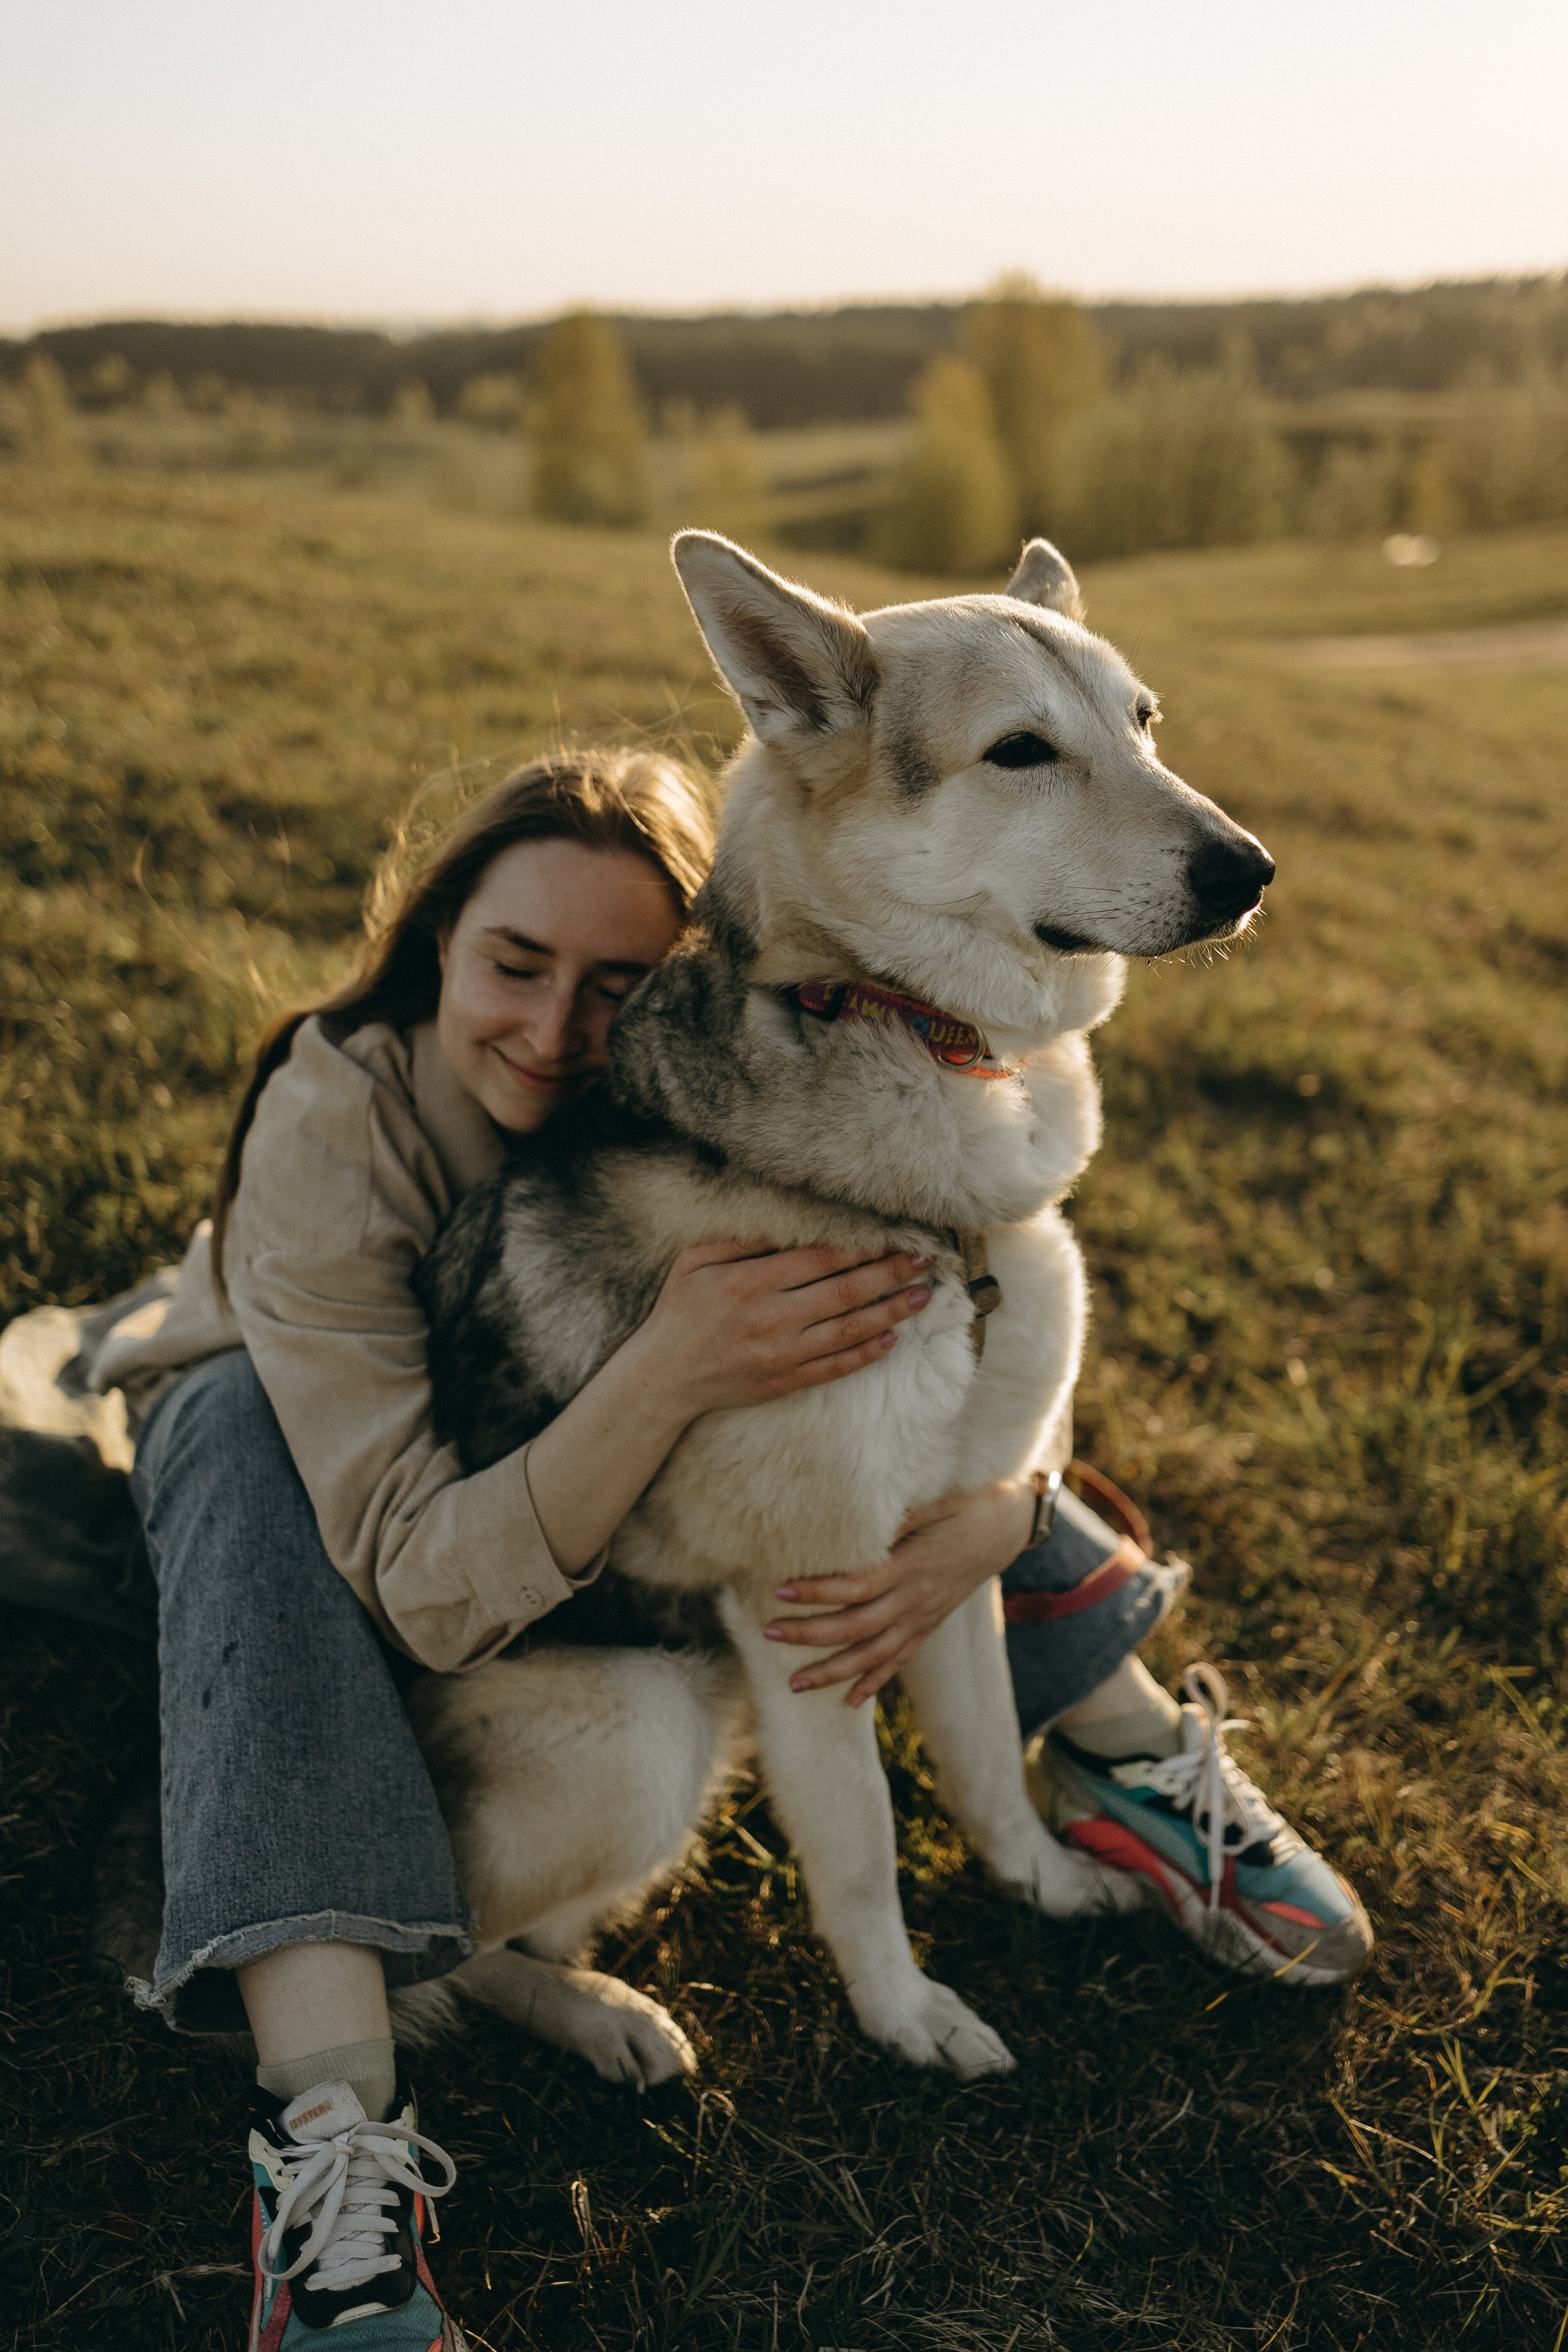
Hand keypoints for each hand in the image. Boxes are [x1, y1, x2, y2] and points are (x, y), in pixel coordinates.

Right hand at [634, 1240, 935, 1421]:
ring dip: (889, 1312)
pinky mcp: (785, 1381)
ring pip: (848, 1330)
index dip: (861, 1247)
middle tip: (925, 1259)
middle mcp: (772, 1318)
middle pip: (845, 1291)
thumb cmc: (679, 1312)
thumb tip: (785, 1224)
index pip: (820, 1258)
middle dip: (890, 1272)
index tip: (893, 1235)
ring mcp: (782, 1353)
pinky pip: (834, 1367)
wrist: (663, 1377)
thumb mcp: (695, 1262)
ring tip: (921, 1296)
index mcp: (751, 1282)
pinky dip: (865, 1354)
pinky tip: (892, 1339)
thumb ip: (740, 1241)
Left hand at [763, 1477, 1038, 1707]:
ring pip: (874, 1655)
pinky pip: (899, 1660)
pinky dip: (874, 1682)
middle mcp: (915, 1599)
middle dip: (810, 1635)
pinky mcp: (929, 1625)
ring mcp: (923, 1617)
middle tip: (768, 1633)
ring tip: (794, 1683)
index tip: (779, 1590)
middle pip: (856, 1627)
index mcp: (911, 1566)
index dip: (816, 1591)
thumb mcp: (936, 1500)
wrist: (1009, 1527)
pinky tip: (849, 1700)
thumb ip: (897, 1515)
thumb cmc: (968, 1504)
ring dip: (833, 1672)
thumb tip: (852, 1521)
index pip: (855, 1587)